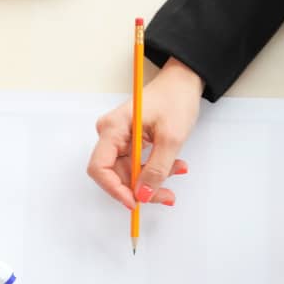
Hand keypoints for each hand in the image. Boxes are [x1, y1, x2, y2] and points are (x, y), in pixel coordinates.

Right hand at [88, 57, 201, 210]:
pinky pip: (137, 164)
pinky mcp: (129, 142)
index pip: (100, 167)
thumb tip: (142, 195)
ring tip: (178, 171)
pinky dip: (155, 169)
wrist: (183, 82)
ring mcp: (119, 138)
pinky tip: (174, 166)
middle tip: (165, 194)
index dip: (114, 189)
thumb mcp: (171, 138)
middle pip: (115, 174)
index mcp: (114, 127)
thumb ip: (157, 170)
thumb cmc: (175, 98)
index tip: (134, 201)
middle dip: (139, 188)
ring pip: (128, 173)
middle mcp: (111, 133)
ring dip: (152, 179)